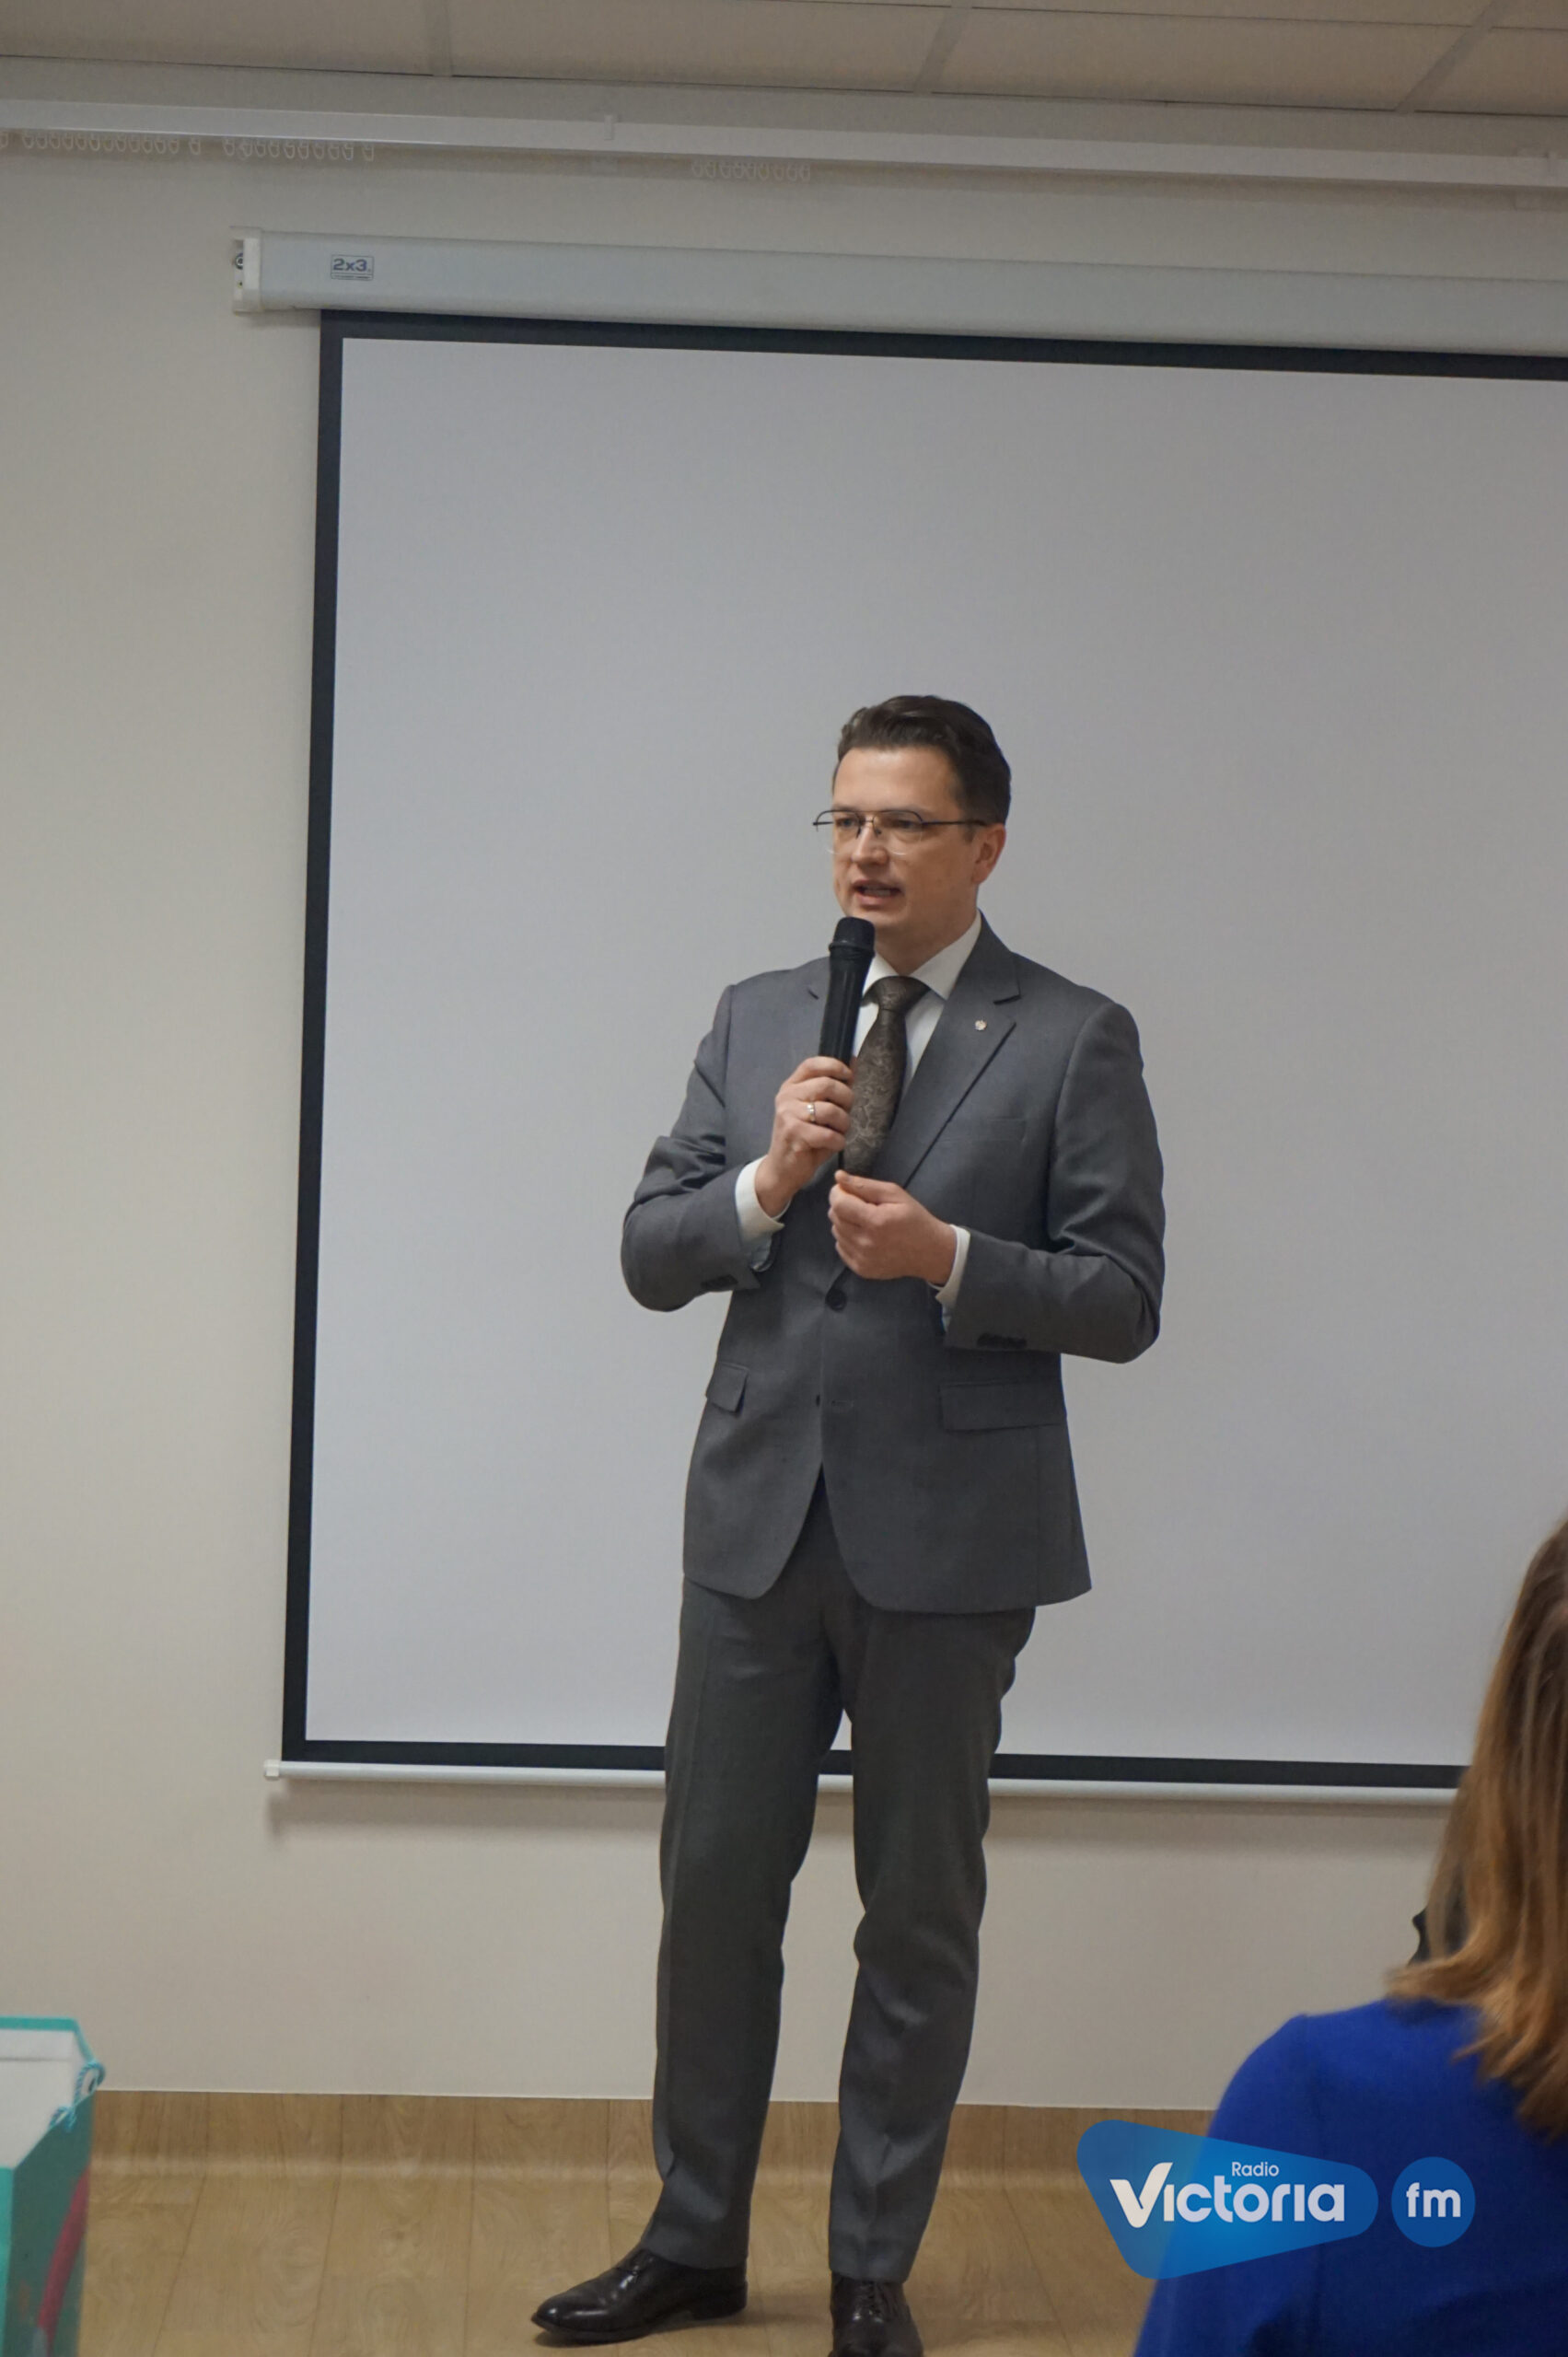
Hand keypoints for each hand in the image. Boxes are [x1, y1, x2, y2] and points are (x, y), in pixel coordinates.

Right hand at [754, 1057, 853, 1216]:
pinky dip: (838, 1141)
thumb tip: (854, 1063)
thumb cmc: (804, 1138)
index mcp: (791, 1087)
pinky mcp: (793, 1134)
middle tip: (846, 1113)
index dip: (835, 1066)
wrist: (782, 1170)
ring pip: (831, 1110)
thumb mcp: (816, 1110)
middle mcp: (786, 1097)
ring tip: (839, 1132)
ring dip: (844, 1124)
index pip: (812, 1064)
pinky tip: (834, 1145)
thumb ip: (831, 1089)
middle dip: (846, 1099)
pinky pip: (829, 1134)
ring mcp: (788, 1114)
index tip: (849, 1077)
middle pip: (827, 1085)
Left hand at [829, 1172, 957, 1285]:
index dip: (837, 1192)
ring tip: (864, 1220)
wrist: (930, 1252)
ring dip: (844, 1222)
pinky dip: (847, 1238)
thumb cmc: (914, 1219)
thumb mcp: (895, 1194)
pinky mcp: (861, 1269)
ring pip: (836, 1232)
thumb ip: (864, 1185)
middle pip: (835, 1218)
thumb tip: (838, 1176)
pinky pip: (841, 1247)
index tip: (846, 1189)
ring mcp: (862, 1259)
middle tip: (860, 1204)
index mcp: (876, 1221)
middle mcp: (865, 1243)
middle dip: (842, 1206)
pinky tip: (864, 1235)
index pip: (838, 1204)